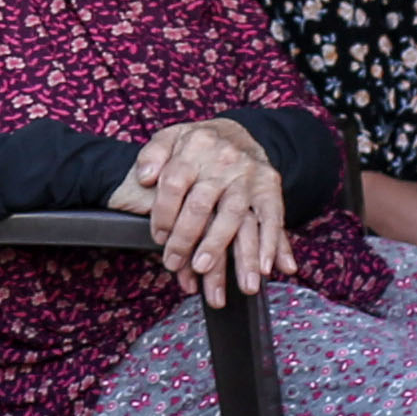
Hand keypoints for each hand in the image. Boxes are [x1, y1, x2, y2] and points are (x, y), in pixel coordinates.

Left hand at [122, 118, 287, 303]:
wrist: (238, 134)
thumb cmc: (197, 145)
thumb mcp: (170, 138)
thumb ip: (152, 155)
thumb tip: (145, 177)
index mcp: (194, 148)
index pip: (173, 184)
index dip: (162, 214)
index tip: (158, 238)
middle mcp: (222, 162)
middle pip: (201, 205)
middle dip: (188, 240)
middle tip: (178, 265)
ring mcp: (248, 177)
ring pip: (237, 217)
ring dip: (232, 252)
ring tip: (228, 281)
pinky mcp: (270, 188)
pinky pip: (272, 218)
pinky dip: (271, 244)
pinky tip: (266, 268)